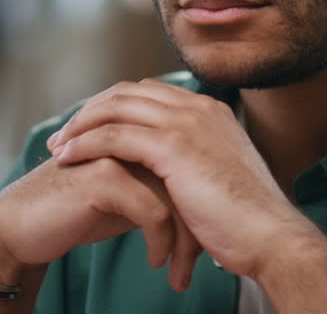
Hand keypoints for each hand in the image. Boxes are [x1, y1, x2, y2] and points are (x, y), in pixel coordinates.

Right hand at [0, 153, 202, 290]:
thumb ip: (159, 187)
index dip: (203, 206)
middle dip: (199, 226)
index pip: (193, 167)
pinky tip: (156, 262)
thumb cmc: (76, 212)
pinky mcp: (105, 177)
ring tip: (180, 270)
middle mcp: (134, 136)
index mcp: (143, 135)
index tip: (208, 243)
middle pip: (190, 179)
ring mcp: (120, 153)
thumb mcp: (127, 197)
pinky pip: (154, 212)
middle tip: (201, 263)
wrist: (20, 227)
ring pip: (177, 196)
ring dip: (184, 241)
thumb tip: (198, 204)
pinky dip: (162, 242)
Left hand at [47, 80, 318, 278]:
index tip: (88, 128)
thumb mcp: (217, 175)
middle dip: (90, 111)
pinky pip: (114, 135)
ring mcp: (187, 123)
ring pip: (116, 108)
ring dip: (79, 126)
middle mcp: (198, 107)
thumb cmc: (245, 218)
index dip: (112, 107)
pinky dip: (85, 144)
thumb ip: (194, 161)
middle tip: (64, 135)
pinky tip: (68, 159)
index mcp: (210, 110)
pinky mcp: (174, 147)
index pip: (148, 92)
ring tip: (57, 148)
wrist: (269, 234)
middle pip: (127, 92)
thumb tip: (169, 172)